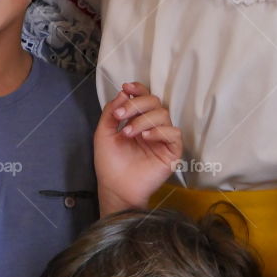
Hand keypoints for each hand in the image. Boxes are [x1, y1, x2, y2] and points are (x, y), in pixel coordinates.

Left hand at [94, 81, 182, 213]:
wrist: (116, 188)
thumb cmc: (110, 164)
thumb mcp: (103, 134)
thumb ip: (111, 112)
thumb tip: (123, 92)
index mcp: (137, 120)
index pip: (144, 98)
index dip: (138, 90)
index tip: (126, 88)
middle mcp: (152, 127)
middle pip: (155, 102)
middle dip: (137, 104)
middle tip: (121, 116)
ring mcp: (162, 139)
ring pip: (163, 115)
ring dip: (144, 119)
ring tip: (128, 133)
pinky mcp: (172, 151)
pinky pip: (173, 133)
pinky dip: (159, 131)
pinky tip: (145, 137)